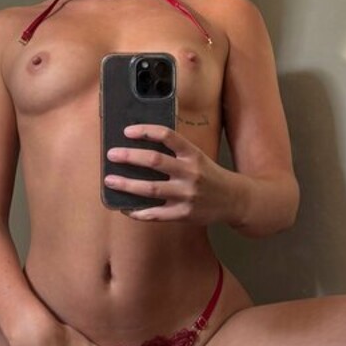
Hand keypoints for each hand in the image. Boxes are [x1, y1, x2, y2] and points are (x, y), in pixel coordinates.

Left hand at [104, 124, 238, 223]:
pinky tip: (126, 208)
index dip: (146, 131)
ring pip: (151, 189)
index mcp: (193, 154)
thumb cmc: (210, 175)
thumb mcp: (198, 157)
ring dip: (127, 185)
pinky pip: (156, 214)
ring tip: (110, 181)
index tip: (127, 132)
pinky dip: (138, 212)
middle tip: (111, 155)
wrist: (234, 200)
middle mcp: (190, 173)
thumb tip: (141, 146)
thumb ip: (176, 152)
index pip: (168, 136)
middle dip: (129, 157)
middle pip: (154, 161)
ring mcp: (186, 195)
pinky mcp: (183, 214)